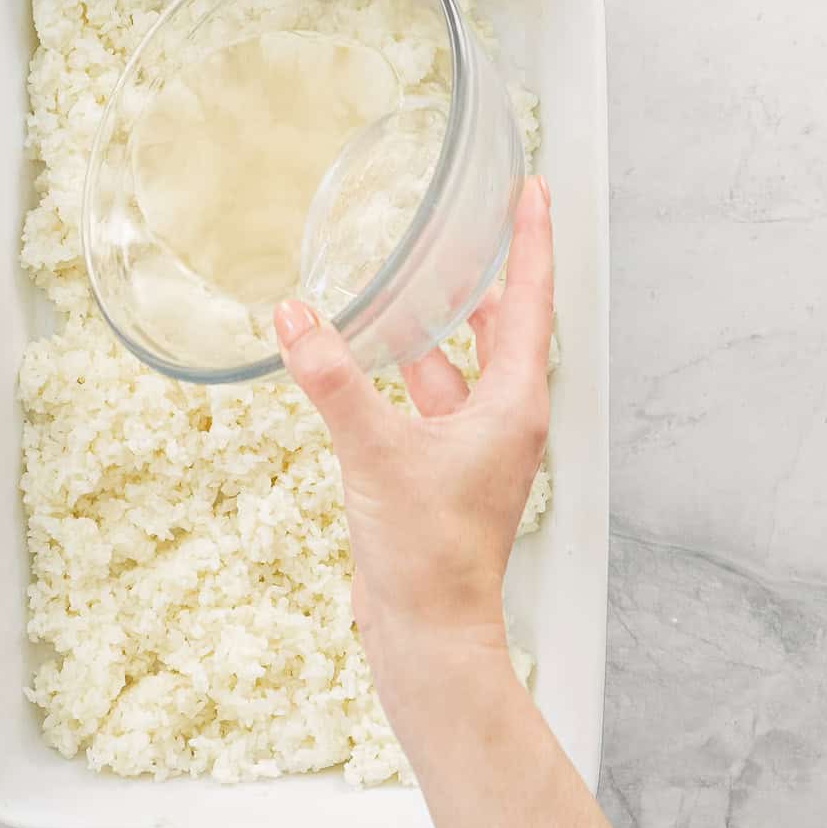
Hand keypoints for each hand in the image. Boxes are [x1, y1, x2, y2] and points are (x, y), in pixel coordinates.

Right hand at [274, 175, 552, 722]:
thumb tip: (294, 318)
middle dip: (480, 278)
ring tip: (400, 284)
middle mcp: (503, 420)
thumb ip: (333, 381)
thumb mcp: (377, 454)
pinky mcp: (439, 470)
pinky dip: (400, 375)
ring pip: (456, 367)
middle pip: (500, 329)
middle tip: (461, 230)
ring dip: (430, 329)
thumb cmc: (428, 555)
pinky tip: (363, 360)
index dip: (531, 240)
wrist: (427, 636)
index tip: (531, 191)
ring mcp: (472, 447)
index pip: (530, 301)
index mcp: (514, 405)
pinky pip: (426, 402)